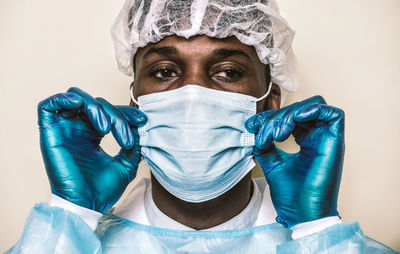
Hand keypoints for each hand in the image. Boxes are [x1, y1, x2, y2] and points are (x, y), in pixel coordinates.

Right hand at [38, 87, 146, 212]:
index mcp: (93, 134)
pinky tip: (80, 106)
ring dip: (94, 106)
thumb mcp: (126, 164)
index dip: (125, 112)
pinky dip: (64, 99)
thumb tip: (140, 126)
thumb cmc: (102, 189)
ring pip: (76, 98)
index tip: (142, 121)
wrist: (87, 205)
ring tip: (105, 129)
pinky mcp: (50, 133)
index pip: (108, 112)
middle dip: (115, 116)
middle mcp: (78, 128)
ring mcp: (64, 129)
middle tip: (126, 139)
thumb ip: (133, 145)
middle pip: (96, 103)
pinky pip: (48, 105)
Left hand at [245, 96, 344, 227]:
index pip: (290, 115)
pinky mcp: (336, 141)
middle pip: (299, 109)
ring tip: (276, 134)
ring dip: (290, 115)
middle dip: (276, 117)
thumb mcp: (271, 161)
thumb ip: (265, 143)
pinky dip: (311, 111)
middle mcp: (318, 136)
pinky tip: (290, 126)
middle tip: (263, 136)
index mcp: (305, 140)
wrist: (300, 214)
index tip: (252, 126)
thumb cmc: (290, 193)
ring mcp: (328, 138)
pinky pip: (333, 114)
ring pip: (313, 106)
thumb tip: (254, 127)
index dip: (270, 116)